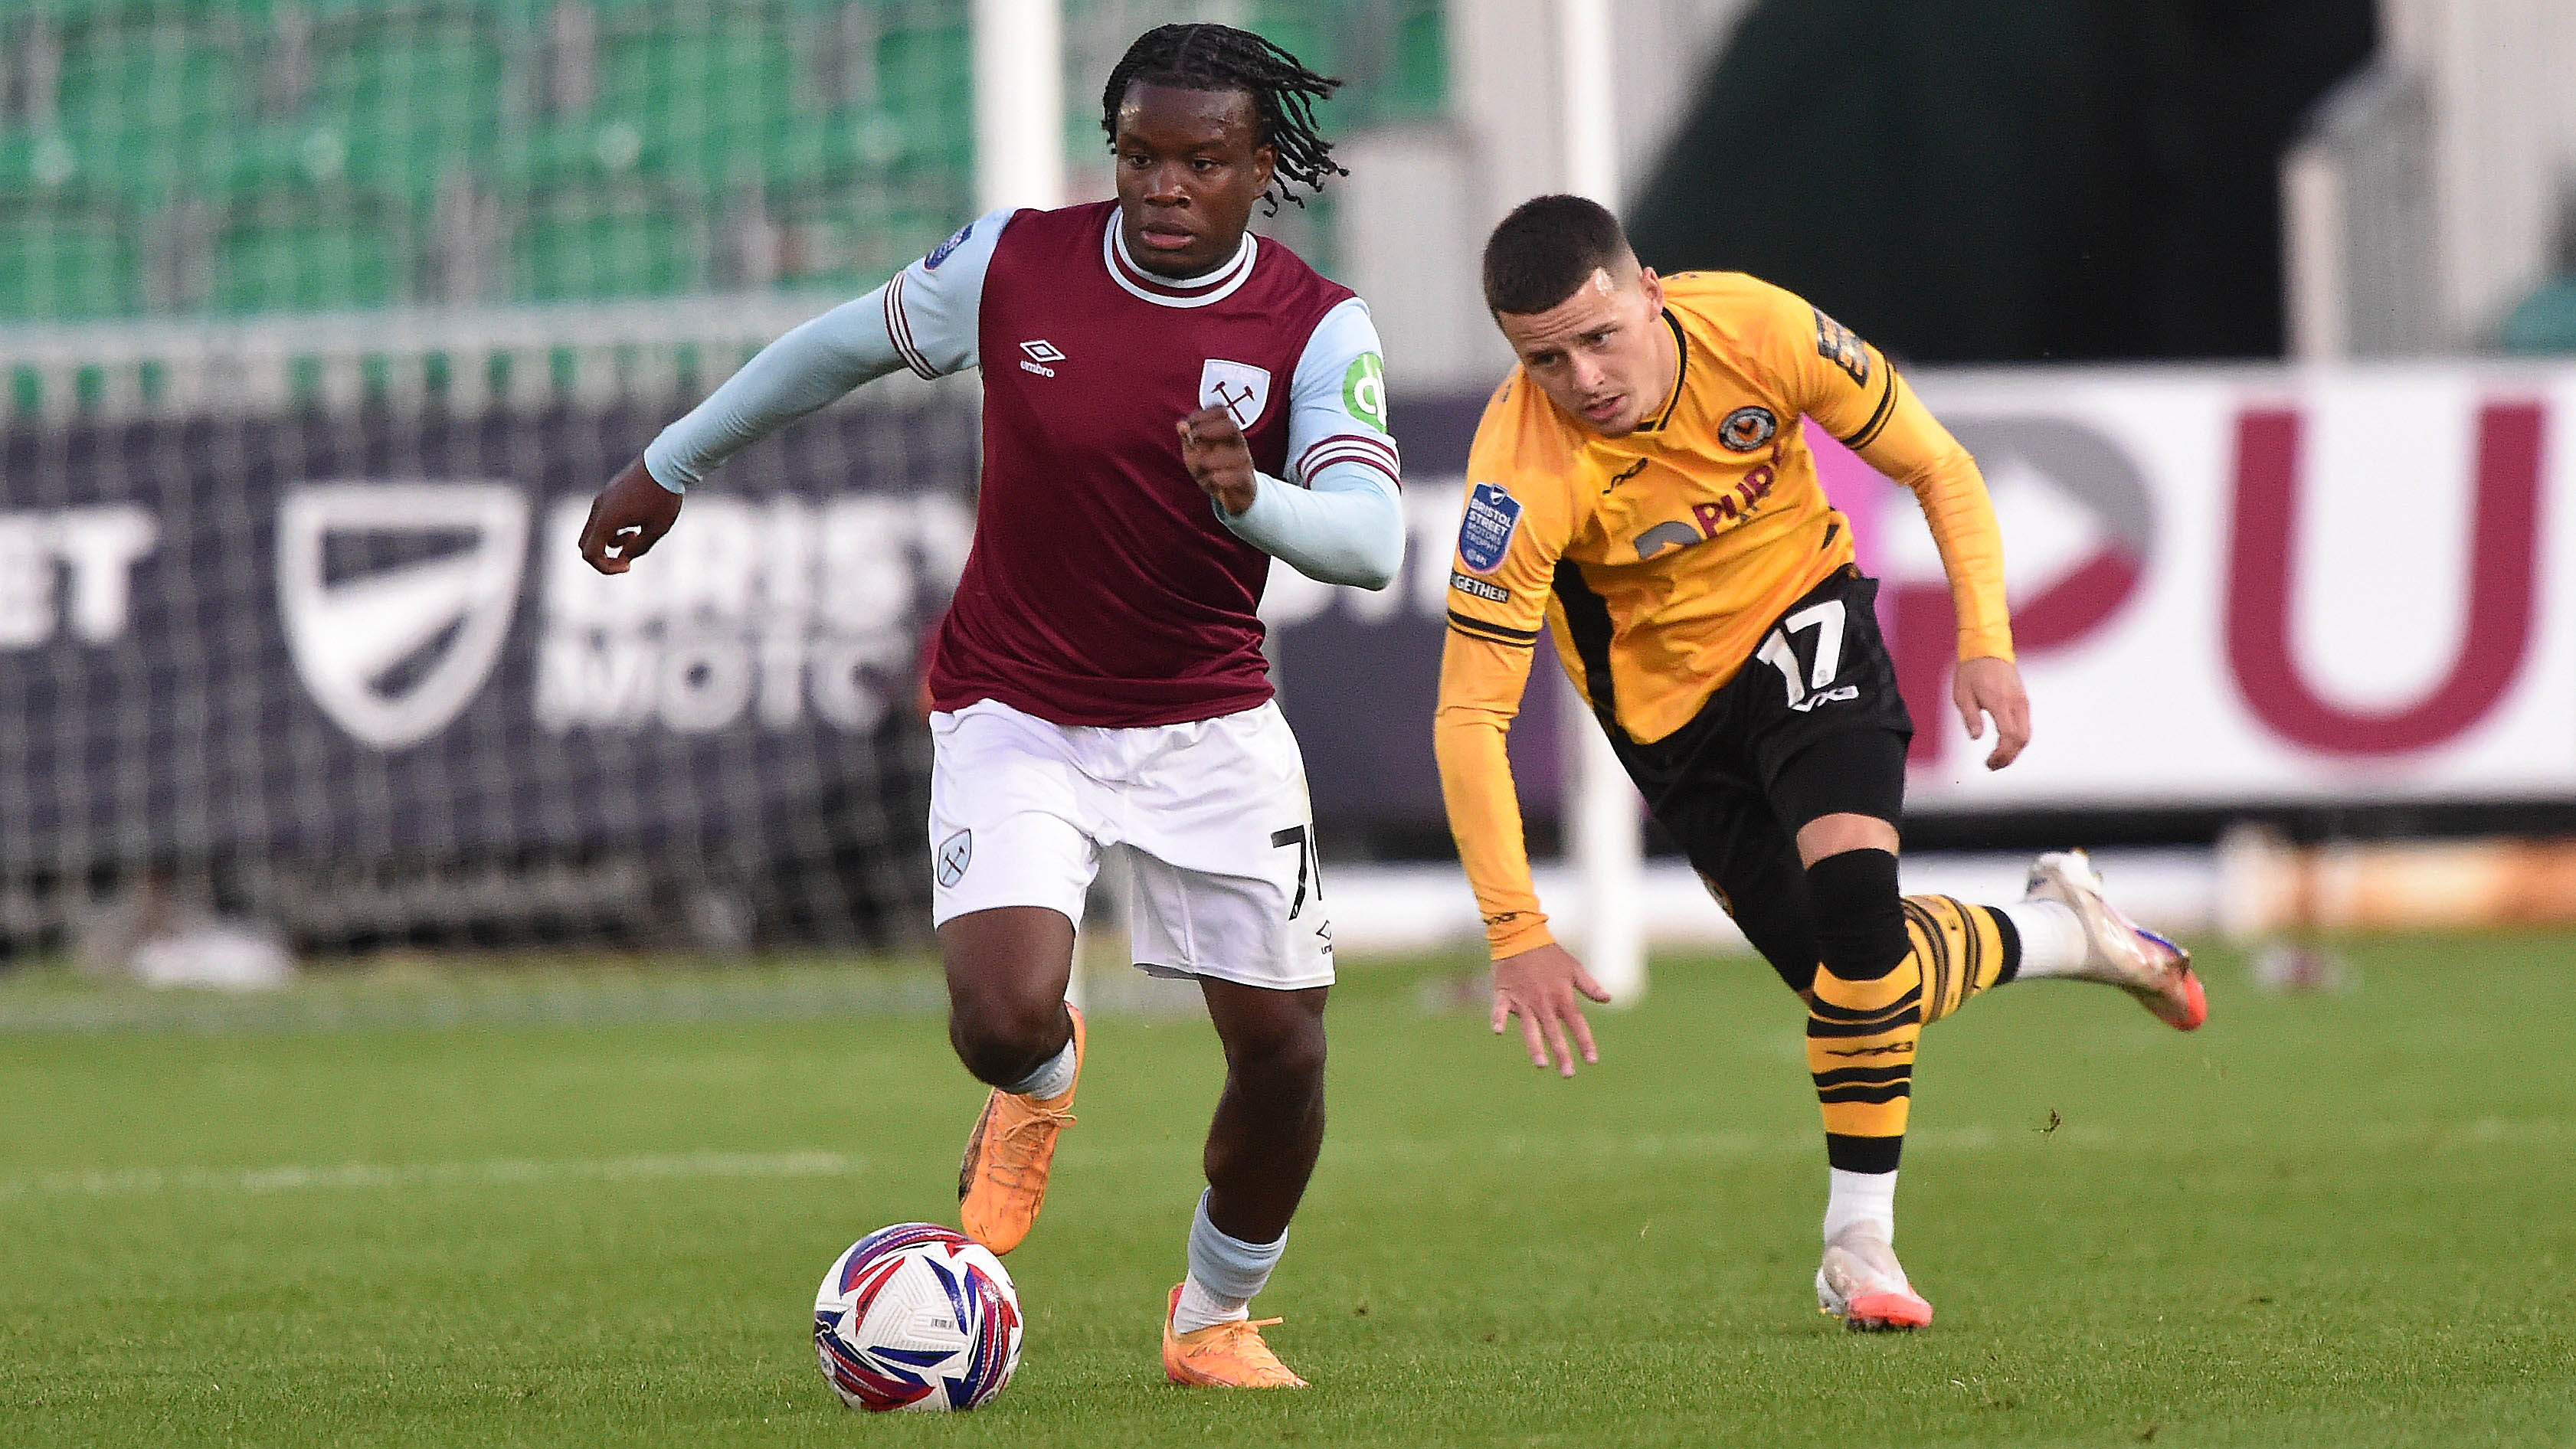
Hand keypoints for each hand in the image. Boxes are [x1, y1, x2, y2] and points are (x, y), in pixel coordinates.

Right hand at [577, 458, 683, 574]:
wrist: (666, 462)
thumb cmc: (663, 497)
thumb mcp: (657, 529)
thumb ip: (638, 548)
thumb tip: (623, 558)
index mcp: (606, 519)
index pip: (589, 554)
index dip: (605, 568)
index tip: (627, 566)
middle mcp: (599, 508)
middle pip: (585, 543)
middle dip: (604, 556)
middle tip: (628, 555)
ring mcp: (602, 499)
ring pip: (594, 530)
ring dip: (611, 541)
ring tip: (636, 535)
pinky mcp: (609, 493)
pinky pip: (602, 518)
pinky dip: (613, 528)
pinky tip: (636, 523)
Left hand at [1178, 406, 1258, 515]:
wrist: (1231, 493)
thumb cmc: (1211, 468)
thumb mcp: (1195, 452)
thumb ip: (1188, 438)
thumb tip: (1181, 425)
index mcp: (1225, 432)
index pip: (1221, 412)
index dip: (1204, 414)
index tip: (1190, 423)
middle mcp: (1238, 443)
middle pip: (1232, 427)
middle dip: (1211, 430)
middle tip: (1195, 439)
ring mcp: (1244, 462)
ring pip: (1238, 455)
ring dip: (1214, 459)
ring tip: (1203, 466)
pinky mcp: (1246, 482)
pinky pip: (1239, 477)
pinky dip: (1222, 478)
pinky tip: (1212, 479)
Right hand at [1491, 941, 1611, 1077]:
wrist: (1521, 936)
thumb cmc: (1550, 954)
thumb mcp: (1574, 968)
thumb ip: (1590, 986)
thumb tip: (1609, 999)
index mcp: (1562, 996)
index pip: (1577, 1024)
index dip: (1585, 1042)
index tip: (1592, 1061)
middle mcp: (1544, 1002)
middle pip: (1555, 1032)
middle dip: (1562, 1054)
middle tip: (1568, 1074)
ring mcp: (1524, 1000)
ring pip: (1530, 1027)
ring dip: (1535, 1046)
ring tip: (1541, 1064)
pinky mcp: (1505, 994)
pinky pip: (1500, 1009)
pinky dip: (1498, 1018)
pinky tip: (1498, 1031)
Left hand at [1953, 654, 2030, 769]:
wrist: (1987, 648)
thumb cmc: (1970, 671)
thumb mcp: (1962, 695)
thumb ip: (1970, 717)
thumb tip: (1976, 738)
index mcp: (2000, 702)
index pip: (2009, 736)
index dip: (2001, 755)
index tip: (1988, 763)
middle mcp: (2016, 703)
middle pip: (2022, 739)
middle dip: (2009, 757)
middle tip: (1992, 765)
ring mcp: (2022, 701)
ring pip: (2026, 734)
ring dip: (2014, 750)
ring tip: (1997, 759)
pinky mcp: (2022, 700)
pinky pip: (2025, 725)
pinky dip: (2017, 739)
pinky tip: (2003, 744)